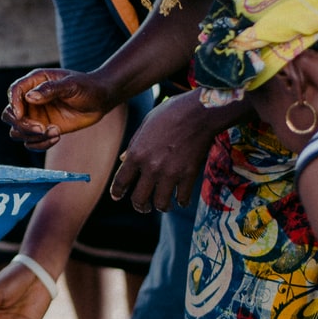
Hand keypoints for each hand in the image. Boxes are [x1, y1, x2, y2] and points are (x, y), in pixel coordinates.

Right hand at [2, 68, 112, 151]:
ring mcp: (35, 116)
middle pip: (9, 115)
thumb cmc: (87, 87)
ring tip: (55, 132)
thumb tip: (30, 97)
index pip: (14, 91)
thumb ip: (50, 89)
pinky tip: (56, 137)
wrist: (100, 100)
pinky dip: (40, 144)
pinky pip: (30, 142)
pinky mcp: (42, 130)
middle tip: (41, 129)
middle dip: (22, 125)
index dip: (13, 104)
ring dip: (33, 137)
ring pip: (17, 131)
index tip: (20, 115)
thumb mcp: (71, 85)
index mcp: (34, 82)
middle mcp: (30, 100)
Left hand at [109, 91, 225, 211]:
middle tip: (143, 207)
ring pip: (160, 203)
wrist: (200, 111)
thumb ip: (134, 145)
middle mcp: (151, 167)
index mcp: (136, 154)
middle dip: (140, 206)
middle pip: (139, 199)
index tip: (118, 197)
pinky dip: (182, 202)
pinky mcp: (189, 175)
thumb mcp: (146, 124)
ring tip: (165, 206)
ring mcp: (170, 173)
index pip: (120, 181)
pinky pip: (182, 198)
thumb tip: (123, 158)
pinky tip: (182, 200)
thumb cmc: (171, 112)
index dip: (117, 192)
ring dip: (161, 207)